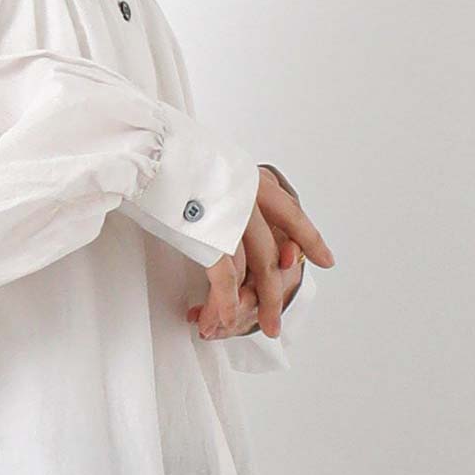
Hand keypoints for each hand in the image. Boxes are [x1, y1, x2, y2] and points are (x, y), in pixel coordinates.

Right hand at [187, 164, 334, 342]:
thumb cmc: (173, 157)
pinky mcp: (212, 235)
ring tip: (260, 325)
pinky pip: (225, 277)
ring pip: (255, 269)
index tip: (324, 259)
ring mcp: (234, 217)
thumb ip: (232, 190)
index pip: (292, 214)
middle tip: (276, 320)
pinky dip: (226, 301)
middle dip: (275, 293)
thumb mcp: (215, 166)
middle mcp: (251, 198)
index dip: (309, 240)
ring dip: (256, 303)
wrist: (150, 148)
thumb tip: (235, 211)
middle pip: (272, 254)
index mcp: (253, 179)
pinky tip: (226, 316)